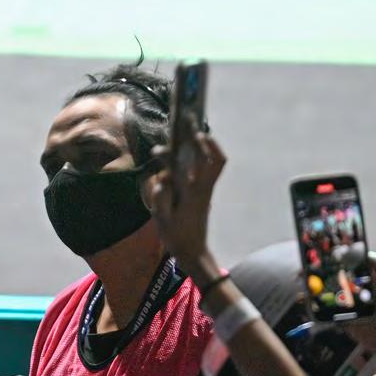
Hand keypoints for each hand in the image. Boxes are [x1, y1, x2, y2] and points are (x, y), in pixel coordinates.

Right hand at [144, 133, 226, 279]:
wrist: (192, 251)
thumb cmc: (176, 236)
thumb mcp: (163, 219)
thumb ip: (161, 197)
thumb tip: (162, 177)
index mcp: (196, 193)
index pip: (209, 164)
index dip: (205, 145)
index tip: (193, 133)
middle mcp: (204, 189)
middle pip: (214, 159)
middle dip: (204, 140)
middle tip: (190, 124)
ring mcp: (205, 191)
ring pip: (213, 164)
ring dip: (204, 149)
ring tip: (191, 135)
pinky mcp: (203, 194)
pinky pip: (206, 172)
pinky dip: (200, 160)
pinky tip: (185, 157)